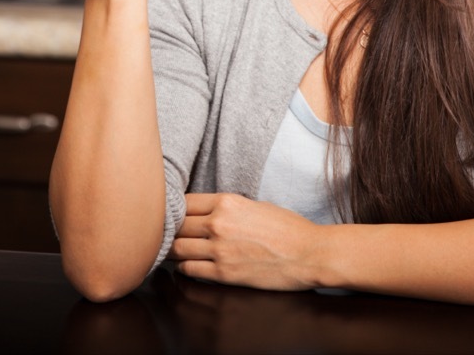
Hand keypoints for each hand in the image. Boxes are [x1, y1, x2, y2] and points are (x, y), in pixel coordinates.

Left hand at [167, 193, 318, 290]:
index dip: (174, 208)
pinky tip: (185, 265)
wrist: (309, 253)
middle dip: (168, 229)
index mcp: (226, 202)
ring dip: (171, 249)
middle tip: (165, 233)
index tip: (171, 213)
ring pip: (176, 248)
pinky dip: (183, 267)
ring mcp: (219, 249)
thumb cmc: (288, 228)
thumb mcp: (255, 205)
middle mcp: (218, 224)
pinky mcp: (223, 273)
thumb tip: (206, 213)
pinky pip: (189, 269)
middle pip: (175, 224)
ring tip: (170, 250)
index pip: (183, 201)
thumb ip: (227, 208)